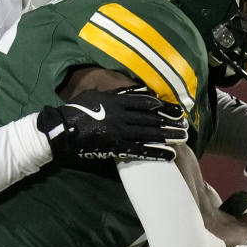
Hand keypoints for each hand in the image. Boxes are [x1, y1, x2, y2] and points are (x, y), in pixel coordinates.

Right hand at [37, 86, 187, 161]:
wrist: (60, 129)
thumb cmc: (75, 110)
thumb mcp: (95, 95)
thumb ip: (115, 94)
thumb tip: (135, 91)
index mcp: (115, 101)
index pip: (144, 102)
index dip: (162, 106)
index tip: (175, 109)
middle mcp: (120, 114)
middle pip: (150, 118)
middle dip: (170, 122)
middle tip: (186, 125)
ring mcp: (118, 131)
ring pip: (148, 133)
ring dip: (168, 136)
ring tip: (183, 138)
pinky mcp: (115, 146)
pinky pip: (139, 149)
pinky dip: (155, 152)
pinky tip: (169, 154)